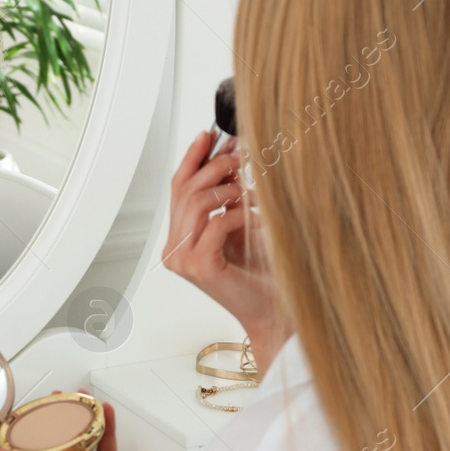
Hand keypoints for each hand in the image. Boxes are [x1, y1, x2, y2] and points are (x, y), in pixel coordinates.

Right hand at [161, 131, 278, 341]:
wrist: (274, 315)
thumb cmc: (261, 275)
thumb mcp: (240, 224)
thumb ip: (227, 195)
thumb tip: (229, 154)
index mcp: (179, 238)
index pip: (177, 188)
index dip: (192, 158)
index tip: (210, 135)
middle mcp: (175, 249)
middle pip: (184, 190)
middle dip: (214, 166)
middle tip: (240, 157)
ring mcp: (183, 260)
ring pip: (197, 202)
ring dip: (229, 189)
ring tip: (250, 192)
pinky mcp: (201, 267)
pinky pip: (218, 222)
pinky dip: (241, 214)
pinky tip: (258, 220)